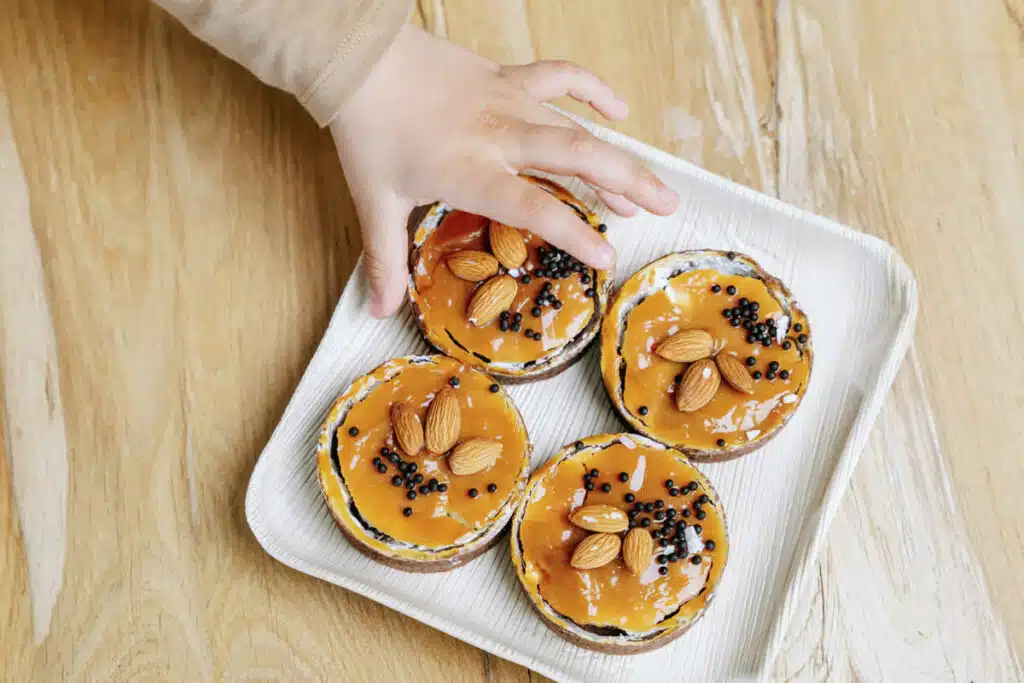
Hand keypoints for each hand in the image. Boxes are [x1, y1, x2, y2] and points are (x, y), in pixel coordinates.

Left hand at [330, 25, 678, 317]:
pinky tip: (618, 110)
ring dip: (616, 157)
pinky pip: (560, 78)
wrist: (360, 59)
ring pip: (576, 127)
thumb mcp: (375, 200)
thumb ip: (384, 258)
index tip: (607, 258)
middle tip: (665, 208)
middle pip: (576, 157)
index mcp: (471, 170)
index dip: (574, 233)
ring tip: (648, 190)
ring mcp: (508, 101)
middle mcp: (500, 135)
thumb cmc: (369, 131)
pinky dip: (593, 90)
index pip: (534, 206)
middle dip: (627, 183)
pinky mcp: (507, 77)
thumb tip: (379, 310)